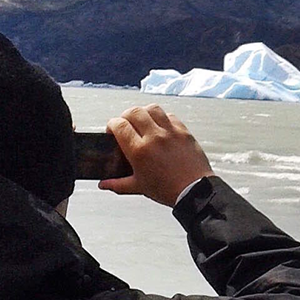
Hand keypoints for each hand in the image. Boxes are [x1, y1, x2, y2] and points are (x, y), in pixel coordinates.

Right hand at [99, 104, 214, 205]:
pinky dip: (162, 118)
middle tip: (126, 124)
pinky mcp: (184, 132)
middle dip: (125, 116)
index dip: (112, 125)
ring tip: (143, 121)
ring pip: (152, 108)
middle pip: (134, 112)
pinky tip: (161, 127)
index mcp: (139, 151)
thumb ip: (118, 184)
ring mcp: (170, 132)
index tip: (112, 130)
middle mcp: (154, 137)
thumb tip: (104, 184)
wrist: (195, 191)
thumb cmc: (168, 190)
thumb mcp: (139, 187)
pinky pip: (170, 116)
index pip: (119, 125)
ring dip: (144, 112)